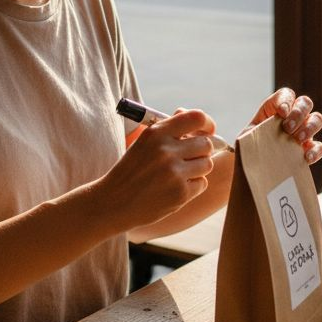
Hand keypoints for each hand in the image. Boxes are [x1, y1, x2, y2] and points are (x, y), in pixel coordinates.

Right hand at [98, 109, 216, 231]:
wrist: (113, 202)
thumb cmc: (132, 170)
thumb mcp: (143, 143)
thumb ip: (170, 130)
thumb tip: (202, 122)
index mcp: (156, 133)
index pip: (197, 118)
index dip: (207, 125)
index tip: (206, 132)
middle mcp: (166, 150)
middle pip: (206, 144)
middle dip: (201, 152)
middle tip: (189, 159)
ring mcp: (174, 173)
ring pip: (207, 164)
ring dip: (197, 170)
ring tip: (179, 175)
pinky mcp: (180, 193)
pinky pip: (202, 183)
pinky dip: (192, 187)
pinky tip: (174, 189)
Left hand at [247, 88, 321, 164]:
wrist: (253, 168)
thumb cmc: (250, 148)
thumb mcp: (247, 136)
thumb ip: (254, 130)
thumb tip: (259, 132)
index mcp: (276, 109)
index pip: (286, 94)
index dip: (287, 100)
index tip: (281, 113)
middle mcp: (293, 117)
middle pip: (305, 103)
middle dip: (298, 113)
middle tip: (288, 128)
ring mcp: (304, 132)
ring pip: (317, 119)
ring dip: (310, 127)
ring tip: (298, 139)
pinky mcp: (309, 150)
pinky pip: (319, 147)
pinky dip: (315, 150)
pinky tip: (305, 157)